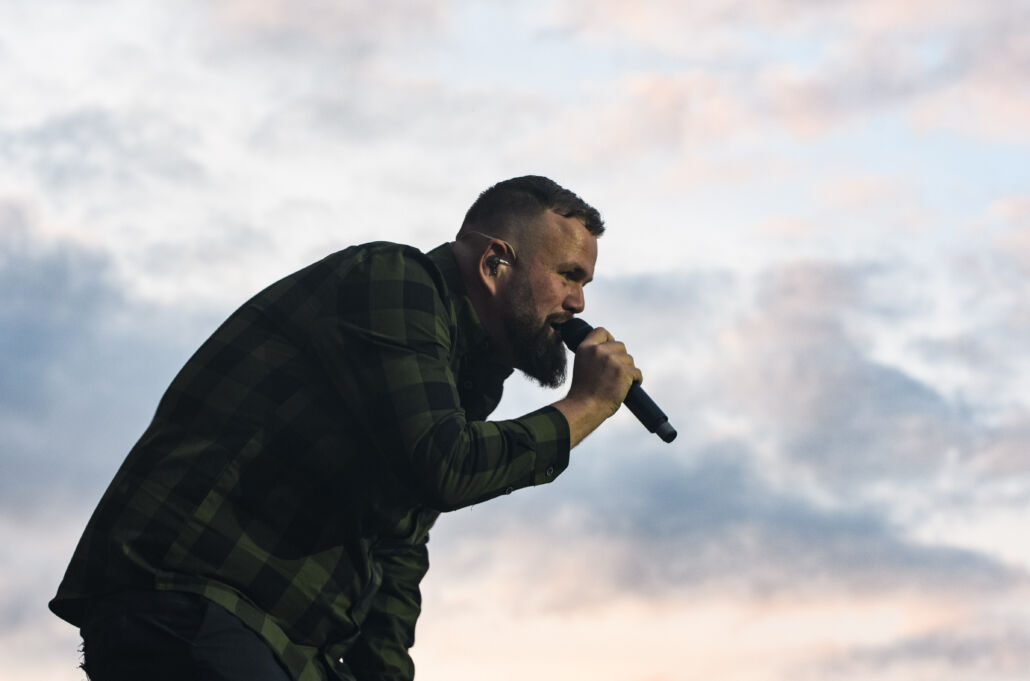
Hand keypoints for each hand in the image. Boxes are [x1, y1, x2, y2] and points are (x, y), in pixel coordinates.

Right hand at [554, 327, 642, 445]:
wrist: (585, 407)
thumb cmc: (583, 392)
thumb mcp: (582, 365)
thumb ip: (594, 355)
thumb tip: (611, 351)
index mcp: (586, 348)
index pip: (601, 331)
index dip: (609, 339)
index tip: (611, 350)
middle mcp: (598, 350)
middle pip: (620, 346)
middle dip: (621, 358)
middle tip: (616, 373)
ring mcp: (612, 360)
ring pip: (630, 359)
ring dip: (628, 370)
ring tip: (619, 383)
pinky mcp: (624, 371)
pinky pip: (637, 372)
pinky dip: (636, 380)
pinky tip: (629, 388)